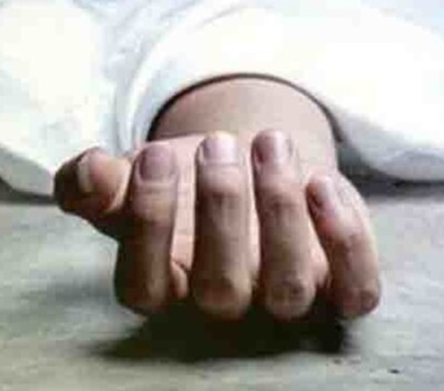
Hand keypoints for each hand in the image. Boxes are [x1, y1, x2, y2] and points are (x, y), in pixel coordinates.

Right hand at [54, 129, 379, 321]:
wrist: (254, 162)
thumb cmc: (185, 179)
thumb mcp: (135, 172)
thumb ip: (97, 180)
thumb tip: (86, 172)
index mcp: (166, 282)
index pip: (144, 287)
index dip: (146, 225)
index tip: (153, 155)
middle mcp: (226, 300)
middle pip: (221, 289)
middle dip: (220, 210)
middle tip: (217, 144)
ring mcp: (285, 295)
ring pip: (289, 289)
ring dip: (281, 212)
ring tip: (269, 143)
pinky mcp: (340, 283)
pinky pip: (357, 292)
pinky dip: (346, 244)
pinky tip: (322, 183)